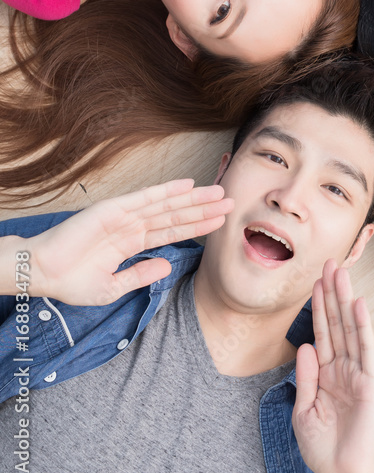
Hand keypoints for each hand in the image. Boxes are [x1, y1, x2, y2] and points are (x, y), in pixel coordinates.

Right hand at [25, 179, 232, 304]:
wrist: (43, 274)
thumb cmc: (73, 281)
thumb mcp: (113, 287)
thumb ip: (141, 275)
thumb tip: (167, 266)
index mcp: (134, 242)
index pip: (173, 231)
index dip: (198, 225)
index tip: (222, 221)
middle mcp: (133, 225)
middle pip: (176, 214)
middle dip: (204, 208)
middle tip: (232, 201)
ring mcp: (125, 215)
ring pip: (166, 204)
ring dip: (193, 198)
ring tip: (218, 192)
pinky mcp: (113, 209)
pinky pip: (144, 198)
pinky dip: (166, 191)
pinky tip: (186, 185)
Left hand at [292, 260, 373, 472]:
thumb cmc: (323, 449)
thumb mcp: (304, 410)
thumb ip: (306, 376)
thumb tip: (305, 344)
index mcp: (327, 373)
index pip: (322, 332)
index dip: (318, 306)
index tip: (314, 280)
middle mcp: (343, 367)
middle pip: (337, 322)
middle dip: (332, 292)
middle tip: (329, 262)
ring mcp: (358, 373)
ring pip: (350, 328)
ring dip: (345, 299)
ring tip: (341, 272)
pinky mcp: (371, 383)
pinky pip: (366, 349)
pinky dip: (363, 326)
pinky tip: (359, 304)